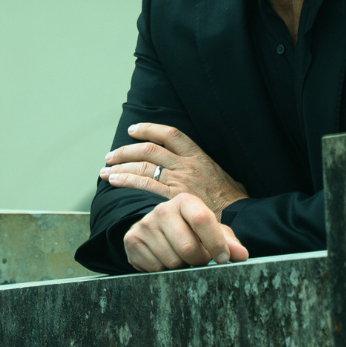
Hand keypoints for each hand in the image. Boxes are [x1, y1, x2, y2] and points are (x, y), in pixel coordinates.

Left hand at [100, 123, 247, 218]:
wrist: (239, 216)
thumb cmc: (233, 201)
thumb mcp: (223, 177)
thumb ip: (206, 170)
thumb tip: (202, 171)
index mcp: (198, 156)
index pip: (170, 135)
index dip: (148, 129)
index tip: (132, 130)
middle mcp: (185, 164)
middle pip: (149, 149)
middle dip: (126, 151)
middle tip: (111, 156)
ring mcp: (177, 180)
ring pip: (143, 165)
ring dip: (121, 165)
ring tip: (106, 170)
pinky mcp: (171, 196)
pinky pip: (143, 184)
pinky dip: (126, 180)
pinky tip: (114, 181)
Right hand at [122, 193, 248, 271]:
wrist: (158, 230)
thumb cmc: (191, 230)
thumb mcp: (212, 231)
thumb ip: (228, 241)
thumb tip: (242, 255)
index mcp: (185, 201)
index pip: (203, 219)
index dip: (216, 243)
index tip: (223, 259)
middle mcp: (162, 209)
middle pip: (187, 247)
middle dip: (198, 260)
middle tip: (199, 259)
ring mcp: (145, 224)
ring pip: (171, 262)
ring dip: (181, 267)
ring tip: (181, 257)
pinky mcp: (132, 240)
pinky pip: (154, 268)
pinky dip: (163, 271)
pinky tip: (164, 259)